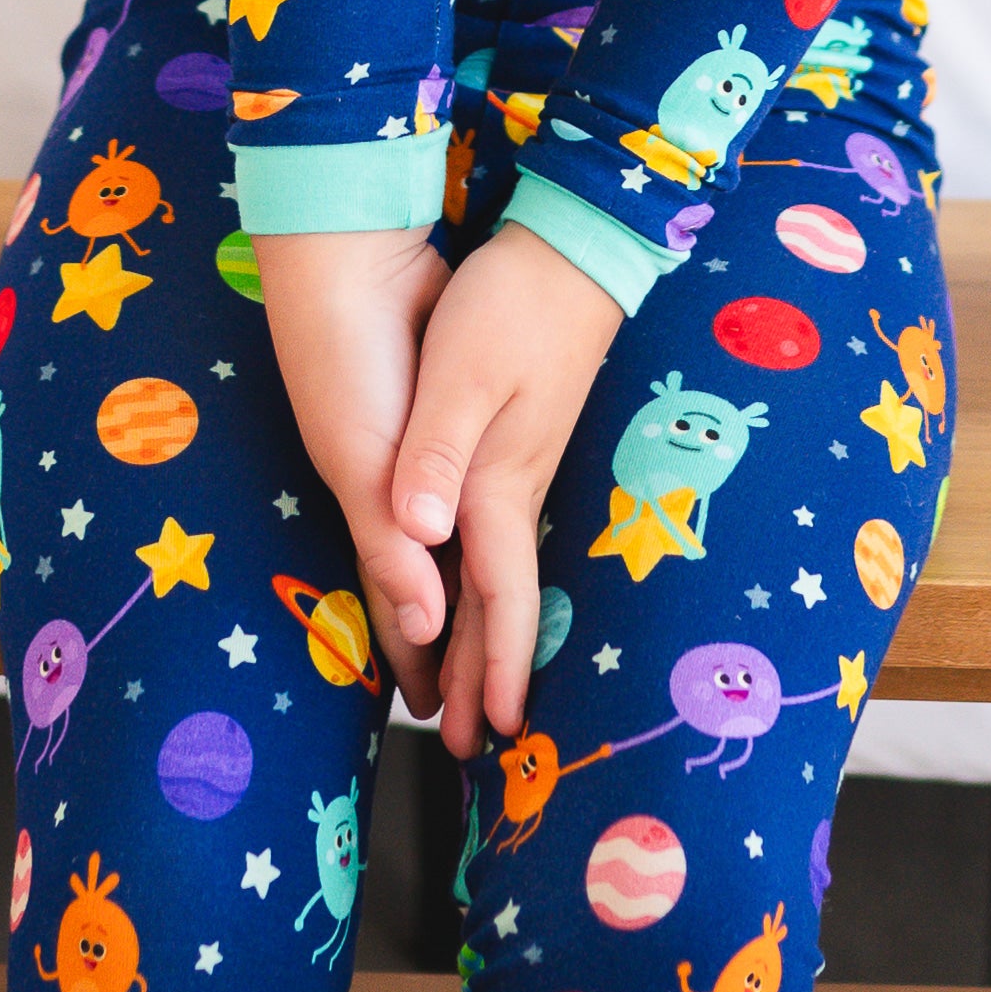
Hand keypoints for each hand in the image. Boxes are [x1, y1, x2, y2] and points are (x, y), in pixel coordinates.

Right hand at [252, 224, 453, 717]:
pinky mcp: (446, 407)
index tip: (442, 726)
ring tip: (485, 638)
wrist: (350, 257)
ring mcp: (420, 448)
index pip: (404, 609)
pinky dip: (469, 519)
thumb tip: (428, 622)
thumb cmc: (347, 363)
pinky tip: (486, 525)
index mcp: (379, 510)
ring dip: (465, 590)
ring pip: (447, 537)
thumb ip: (393, 539)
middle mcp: (398, 488)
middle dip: (450, 649)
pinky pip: (459, 480)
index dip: (424, 666)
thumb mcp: (364, 460)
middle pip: (428, 584)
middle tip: (472, 712)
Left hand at [391, 218, 622, 757]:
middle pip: (501, 600)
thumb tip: (419, 535)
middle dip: (487, 674)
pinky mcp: (517, 440)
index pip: (499, 596)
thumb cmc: (512, 304)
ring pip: (499, 572)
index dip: (496, 666)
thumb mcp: (464, 375)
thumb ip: (437, 455)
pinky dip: (485, 584)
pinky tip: (480, 589)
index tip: (494, 731)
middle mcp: (515, 486)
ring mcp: (521, 465)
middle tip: (473, 744)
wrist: (571, 247)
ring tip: (474, 691)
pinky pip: (497, 539)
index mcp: (500, 483)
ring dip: (486, 636)